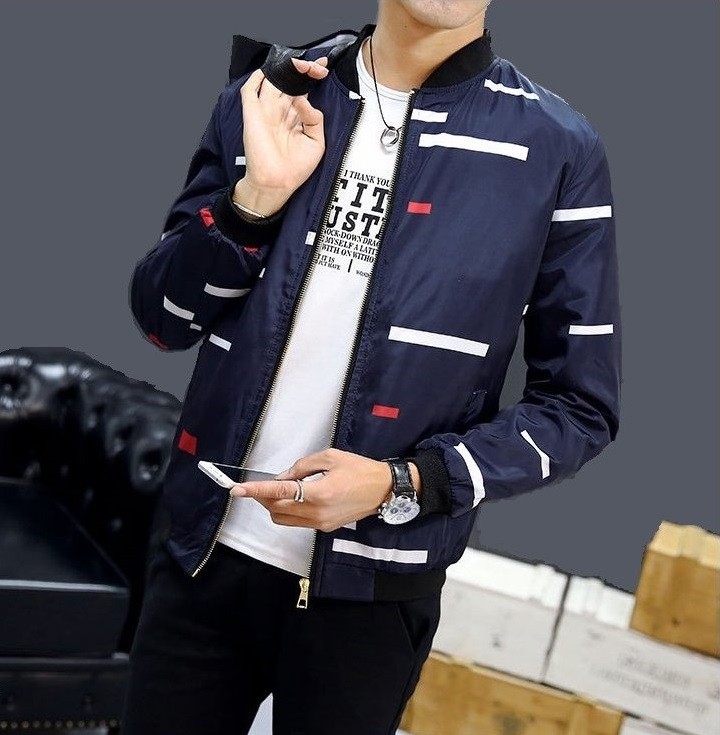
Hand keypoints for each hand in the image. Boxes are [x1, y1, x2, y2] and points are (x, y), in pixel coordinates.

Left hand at [229, 448, 421, 531]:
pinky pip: (296, 522)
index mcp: (319, 492)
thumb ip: (302, 467)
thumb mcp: (330, 457)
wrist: (384, 490)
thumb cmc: (360, 469)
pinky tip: (293, 497)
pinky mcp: (324, 528)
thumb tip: (282, 477)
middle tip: (257, 484)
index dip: (255, 490)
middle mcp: (317, 513)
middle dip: (262, 497)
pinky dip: (287, 510)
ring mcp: (320, 523)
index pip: (279, 491)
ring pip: (283, 519)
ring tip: (275, 490)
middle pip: (276, 508)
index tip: (237, 489)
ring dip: (273, 505)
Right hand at [234, 56, 328, 215]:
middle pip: (290, 79)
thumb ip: (315, 119)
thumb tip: (304, 99)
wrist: (278, 183)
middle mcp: (281, 110)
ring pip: (273, 79)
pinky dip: (258, 77)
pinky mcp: (252, 114)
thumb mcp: (316, 143)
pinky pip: (251, 89)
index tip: (324, 67)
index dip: (312, 75)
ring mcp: (266, 110)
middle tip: (318, 67)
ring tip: (302, 65)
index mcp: (295, 116)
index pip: (302, 88)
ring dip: (286, 68)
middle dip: (304, 68)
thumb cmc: (296, 168)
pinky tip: (271, 70)